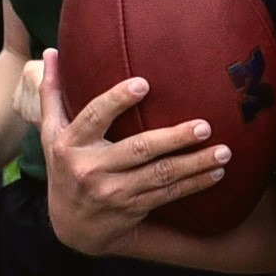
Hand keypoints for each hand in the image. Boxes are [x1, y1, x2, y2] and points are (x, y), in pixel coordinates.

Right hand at [37, 60, 225, 251]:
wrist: (71, 225)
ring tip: (224, 151)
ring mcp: (113, 191)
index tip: (143, 83)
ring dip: (195, 164)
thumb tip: (51, 50)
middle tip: (204, 125)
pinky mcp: (132, 208)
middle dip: (173, 138)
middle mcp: (90, 169)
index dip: (117, 100)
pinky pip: (169, 194)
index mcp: (69, 144)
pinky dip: (195, 184)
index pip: (94, 117)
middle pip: (137, 149)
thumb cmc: (65, 166)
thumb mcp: (51, 134)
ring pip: (160, 175)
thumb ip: (53, 94)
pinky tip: (217, 172)